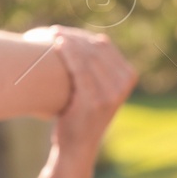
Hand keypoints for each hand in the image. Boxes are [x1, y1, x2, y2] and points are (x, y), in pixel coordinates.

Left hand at [51, 28, 136, 153]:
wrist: (78, 147)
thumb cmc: (79, 117)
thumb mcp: (97, 91)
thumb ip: (97, 70)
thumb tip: (83, 41)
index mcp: (128, 76)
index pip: (103, 45)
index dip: (81, 35)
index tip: (61, 30)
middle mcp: (124, 83)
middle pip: (94, 49)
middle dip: (72, 36)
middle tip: (51, 30)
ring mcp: (111, 93)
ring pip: (86, 56)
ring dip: (67, 41)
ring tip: (48, 34)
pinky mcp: (95, 101)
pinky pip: (79, 70)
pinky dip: (66, 53)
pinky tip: (54, 46)